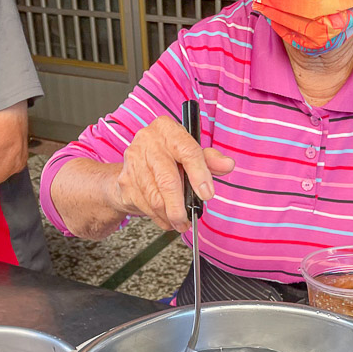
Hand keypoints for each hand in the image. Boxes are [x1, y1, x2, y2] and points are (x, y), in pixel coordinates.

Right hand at [116, 115, 234, 231]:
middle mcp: (148, 141)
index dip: (200, 175)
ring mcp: (134, 161)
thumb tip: (227, 164)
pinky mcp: (126, 180)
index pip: (187, 152)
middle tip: (188, 220)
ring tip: (179, 222)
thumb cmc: (168, 156)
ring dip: (169, 215)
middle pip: (167, 180)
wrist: (134, 164)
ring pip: (154, 197)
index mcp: (167, 129)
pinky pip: (145, 205)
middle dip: (179, 206)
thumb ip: (210, 159)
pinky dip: (158, 217)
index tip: (207, 194)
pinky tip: (166, 219)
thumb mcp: (191, 152)